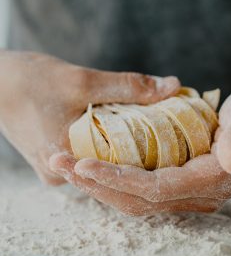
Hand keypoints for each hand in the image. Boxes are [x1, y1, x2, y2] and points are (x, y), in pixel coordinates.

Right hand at [0, 50, 179, 184]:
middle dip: (140, 150)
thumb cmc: (30, 81)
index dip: (152, 155)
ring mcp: (59, 170)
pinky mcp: (57, 160)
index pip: (121, 169)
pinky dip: (107, 143)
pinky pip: (91, 156)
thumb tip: (172, 86)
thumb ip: (129, 86)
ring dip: (124, 146)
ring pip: (102, 162)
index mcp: (65, 163)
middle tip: (168, 133)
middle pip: (112, 168)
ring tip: (151, 130)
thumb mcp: (83, 80)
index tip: (176, 141)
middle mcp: (62, 175)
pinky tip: (124, 130)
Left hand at [50, 82, 230, 214]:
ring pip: (136, 200)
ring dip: (100, 186)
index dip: (117, 179)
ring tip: (68, 168)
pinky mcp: (181, 184)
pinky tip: (95, 168)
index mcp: (211, 181)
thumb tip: (229, 160)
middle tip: (61, 165)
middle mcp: (197, 195)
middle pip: (138, 200)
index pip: (154, 188)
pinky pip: (141, 190)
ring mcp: (188, 193)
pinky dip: (115, 181)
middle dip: (97, 185)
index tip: (82, 165)